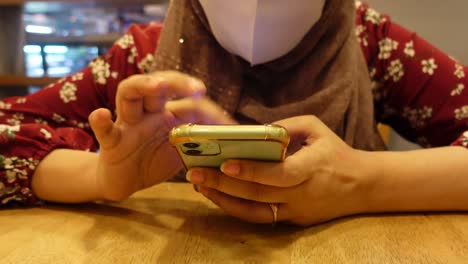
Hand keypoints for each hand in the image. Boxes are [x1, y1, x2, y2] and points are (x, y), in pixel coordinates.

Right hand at [89, 71, 234, 200]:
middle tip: (198, 89)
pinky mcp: (111, 142)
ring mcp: (128, 124)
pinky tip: (101, 115)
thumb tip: (234, 143)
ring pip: (129, 93)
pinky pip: (105, 129)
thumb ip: (201, 145)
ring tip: (157, 85)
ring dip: (143, 86)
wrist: (124, 182)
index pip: (187, 101)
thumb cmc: (152, 161)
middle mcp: (147, 112)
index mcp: (167, 114)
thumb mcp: (181, 153)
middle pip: (158, 85)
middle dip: (178, 82)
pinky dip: (101, 122)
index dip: (208, 110)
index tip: (226, 124)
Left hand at [186, 115, 371, 225]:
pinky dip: (237, 208)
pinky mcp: (293, 221)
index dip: (250, 171)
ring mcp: (296, 211)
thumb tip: (254, 131)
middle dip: (223, 185)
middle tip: (195, 174)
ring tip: (200, 186)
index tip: (224, 163)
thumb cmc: (336, 152)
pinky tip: (219, 196)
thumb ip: (287, 126)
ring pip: (254, 212)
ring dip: (224, 200)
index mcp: (311, 168)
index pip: (277, 174)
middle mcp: (302, 195)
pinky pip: (261, 217)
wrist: (362, 186)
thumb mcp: (317, 128)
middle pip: (257, 194)